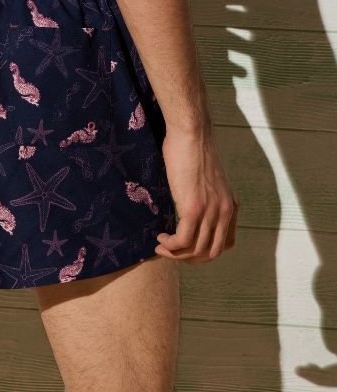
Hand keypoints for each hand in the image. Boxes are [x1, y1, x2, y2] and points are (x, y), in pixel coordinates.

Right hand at [155, 127, 239, 263]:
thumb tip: (192, 202)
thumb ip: (207, 195)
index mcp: (231, 205)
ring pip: (196, 250)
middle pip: (211, 253)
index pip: (225, 243)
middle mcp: (225, 212)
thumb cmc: (193, 147)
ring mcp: (210, 212)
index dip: (204, 251)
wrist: (191, 132)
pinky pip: (183, 241)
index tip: (186, 247)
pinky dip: (170, 246)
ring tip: (162, 247)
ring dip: (177, 255)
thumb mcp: (208, 177)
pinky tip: (161, 238)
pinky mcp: (193, 208)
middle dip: (190, 259)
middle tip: (172, 252)